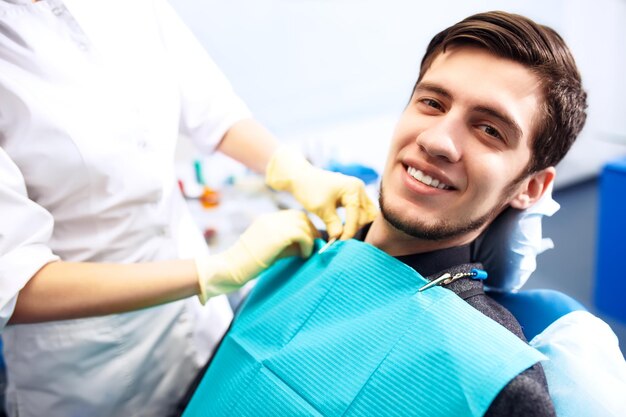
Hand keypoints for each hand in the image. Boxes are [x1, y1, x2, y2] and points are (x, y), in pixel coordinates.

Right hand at [195, 210, 317, 303]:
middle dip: (311, 230)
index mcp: (267, 219)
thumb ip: (288, 244)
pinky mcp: (276, 235)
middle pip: (300, 216)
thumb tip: (309, 245)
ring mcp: (272, 225)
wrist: (230, 268)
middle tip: (314, 246)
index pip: (293, 215)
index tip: (310, 241)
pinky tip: (304, 255)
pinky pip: (301, 235)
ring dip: (310, 238)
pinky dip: (307, 244)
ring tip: (307, 253)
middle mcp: (270, 218)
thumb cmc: (248, 264)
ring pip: (303, 224)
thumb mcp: (271, 250)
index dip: (305, 227)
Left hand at [265, 147, 378, 239]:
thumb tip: (339, 239)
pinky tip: (343, 228)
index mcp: (353, 189)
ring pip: (367, 214)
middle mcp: (359, 188)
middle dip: (355, 228)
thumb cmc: (309, 190)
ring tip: (343, 234)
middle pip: (367, 215)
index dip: (349, 231)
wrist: (301, 178)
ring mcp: (358, 191)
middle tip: (341, 238)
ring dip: (357, 225)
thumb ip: (333, 225)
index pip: (357, 215)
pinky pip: (361, 211)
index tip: (340, 243)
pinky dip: (354, 220)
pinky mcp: (354, 196)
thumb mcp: (320, 209)